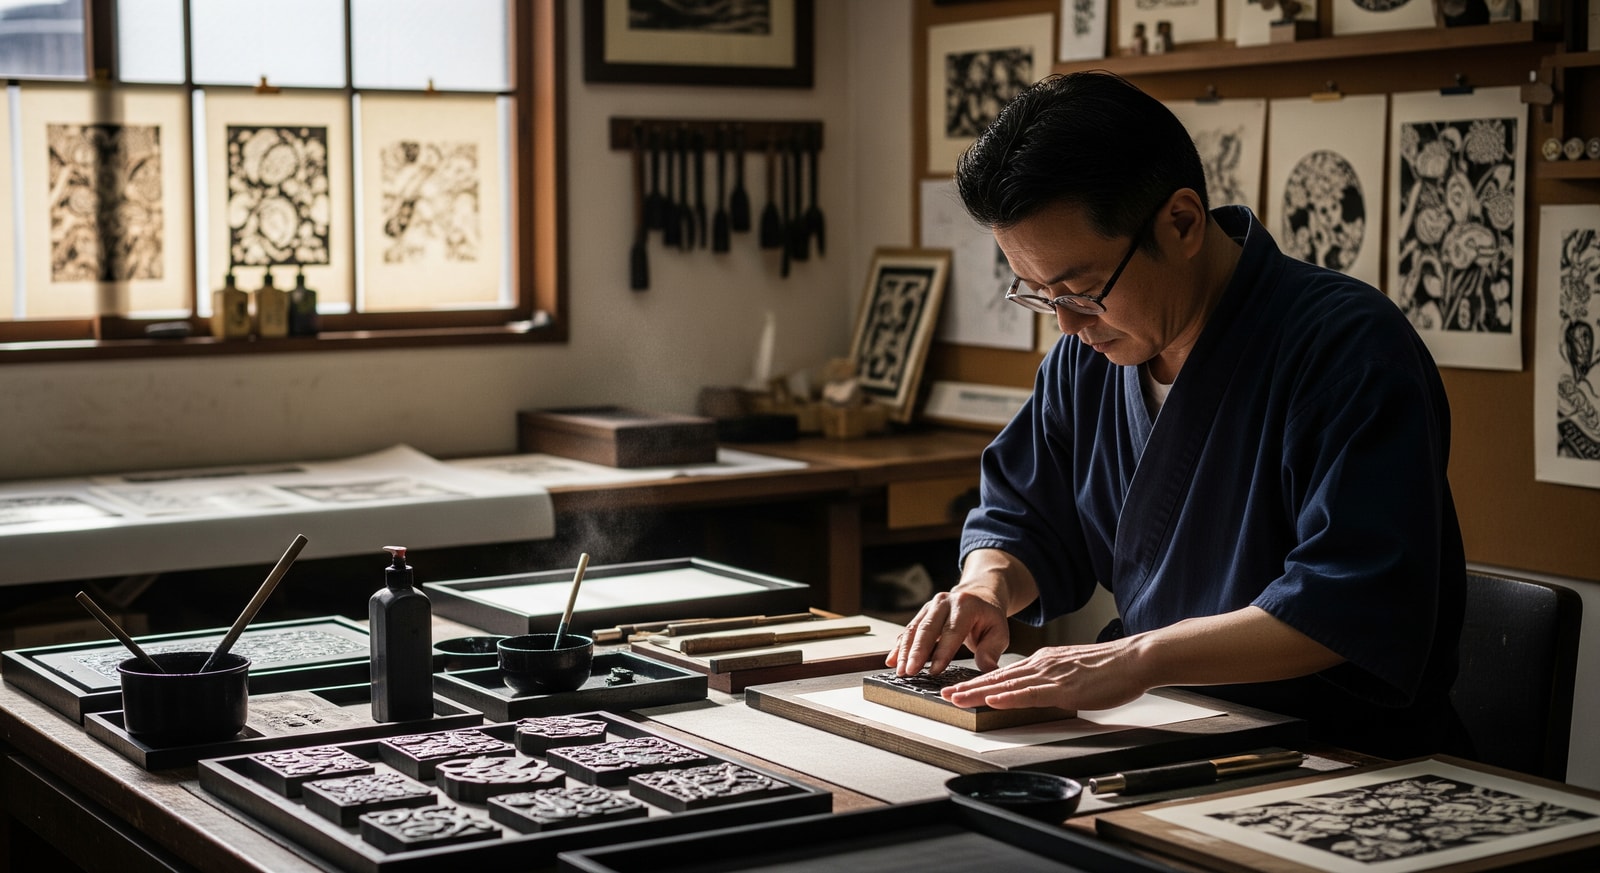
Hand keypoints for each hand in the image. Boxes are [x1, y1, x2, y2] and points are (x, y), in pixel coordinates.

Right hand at [886, 588, 1009, 675]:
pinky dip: (900, 646)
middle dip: (917, 652)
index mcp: (965, 605)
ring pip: (914, 629)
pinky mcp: (922, 613)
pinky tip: (891, 660)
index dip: (942, 651)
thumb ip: (992, 650)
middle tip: (909, 672)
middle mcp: (944, 602)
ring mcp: (930, 606)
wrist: (979, 595)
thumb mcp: (999, 631)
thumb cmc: (988, 618)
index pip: (952, 631)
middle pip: (927, 628)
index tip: (935, 671)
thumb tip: (987, 669)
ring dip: (904, 651)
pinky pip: (908, 630)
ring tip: (900, 671)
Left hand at [941, 641, 1146, 712]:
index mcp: (1043, 662)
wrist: (1135, 658)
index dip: (978, 683)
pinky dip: (1010, 698)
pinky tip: (993, 701)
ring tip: (957, 700)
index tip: (958, 690)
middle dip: (969, 689)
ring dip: (980, 693)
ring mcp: (1052, 675)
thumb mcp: (1072, 672)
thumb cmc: (1110, 668)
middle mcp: (1042, 665)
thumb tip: (1038, 692)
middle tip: (944, 697)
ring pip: (1008, 685)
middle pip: (998, 679)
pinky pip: (1032, 694)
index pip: (1004, 674)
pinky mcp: (1065, 687)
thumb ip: (1052, 680)